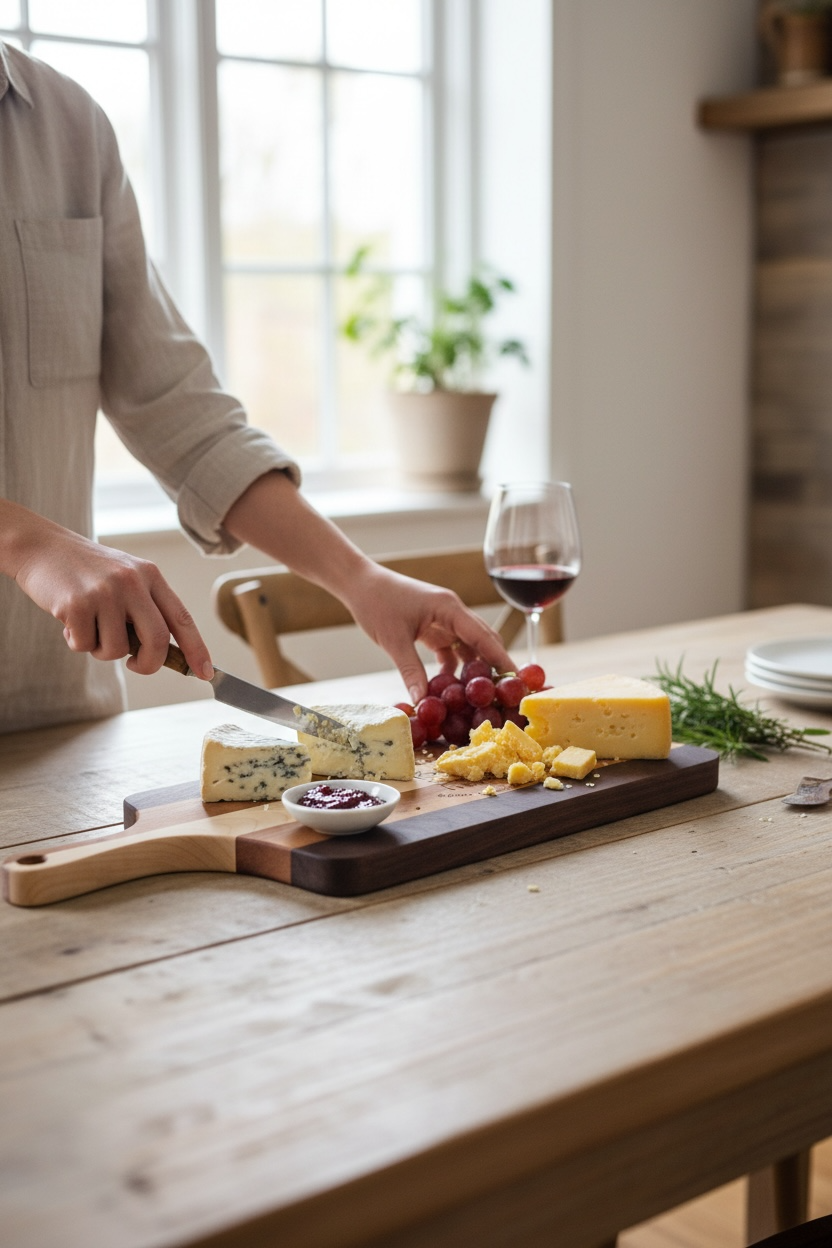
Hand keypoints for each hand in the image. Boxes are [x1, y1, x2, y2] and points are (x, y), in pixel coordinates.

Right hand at [4, 504, 212, 678]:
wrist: (42, 546)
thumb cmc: (86, 570)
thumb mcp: (125, 577)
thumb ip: (144, 608)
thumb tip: (162, 654)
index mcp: (150, 575)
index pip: (182, 618)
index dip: (197, 649)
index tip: (206, 673)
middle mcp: (132, 582)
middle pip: (158, 640)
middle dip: (149, 664)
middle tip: (136, 665)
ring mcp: (105, 592)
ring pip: (117, 650)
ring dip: (102, 650)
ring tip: (89, 626)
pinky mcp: (77, 604)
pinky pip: (85, 646)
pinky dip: (77, 642)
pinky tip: (69, 620)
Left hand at [343, 564, 515, 704]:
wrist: (358, 583)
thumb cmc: (376, 603)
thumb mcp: (393, 640)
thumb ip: (410, 670)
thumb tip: (423, 702)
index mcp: (449, 608)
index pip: (483, 636)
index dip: (501, 659)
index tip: (516, 680)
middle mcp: (452, 612)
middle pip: (482, 641)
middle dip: (493, 666)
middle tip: (503, 693)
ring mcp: (443, 618)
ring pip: (467, 646)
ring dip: (472, 668)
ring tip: (479, 695)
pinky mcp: (432, 625)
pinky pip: (450, 648)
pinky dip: (453, 666)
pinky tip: (449, 685)